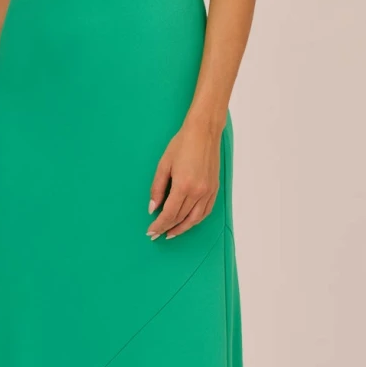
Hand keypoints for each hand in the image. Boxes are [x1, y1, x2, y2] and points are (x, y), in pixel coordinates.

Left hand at [146, 120, 220, 239]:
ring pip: (195, 218)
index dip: (159, 225)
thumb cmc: (181, 144)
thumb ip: (157, 188)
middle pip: (181, 218)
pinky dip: (196, 220)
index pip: (169, 213)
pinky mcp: (215, 189)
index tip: (151, 232)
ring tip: (171, 233)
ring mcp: (208, 191)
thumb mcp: (164, 165)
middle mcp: (198, 192)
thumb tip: (152, 208)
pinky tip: (188, 222)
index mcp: (183, 185)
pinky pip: (205, 211)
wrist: (204, 132)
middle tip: (157, 234)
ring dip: (182, 228)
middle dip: (167, 228)